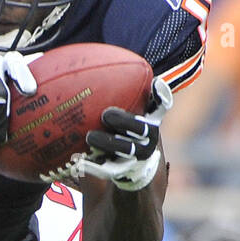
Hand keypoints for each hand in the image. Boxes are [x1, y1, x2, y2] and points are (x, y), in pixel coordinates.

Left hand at [42, 77, 171, 190]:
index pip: (161, 105)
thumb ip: (118, 93)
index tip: (155, 84)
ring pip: (125, 149)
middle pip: (141, 128)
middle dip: (124, 121)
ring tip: (90, 137)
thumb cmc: (122, 129)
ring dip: (107, 143)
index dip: (162, 95)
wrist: (129, 168)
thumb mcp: (127, 110)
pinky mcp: (122, 172)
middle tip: (106, 114)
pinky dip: (92, 165)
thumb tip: (88, 68)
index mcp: (151, 119)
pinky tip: (77, 160)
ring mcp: (137, 156)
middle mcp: (149, 137)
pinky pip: (108, 170)